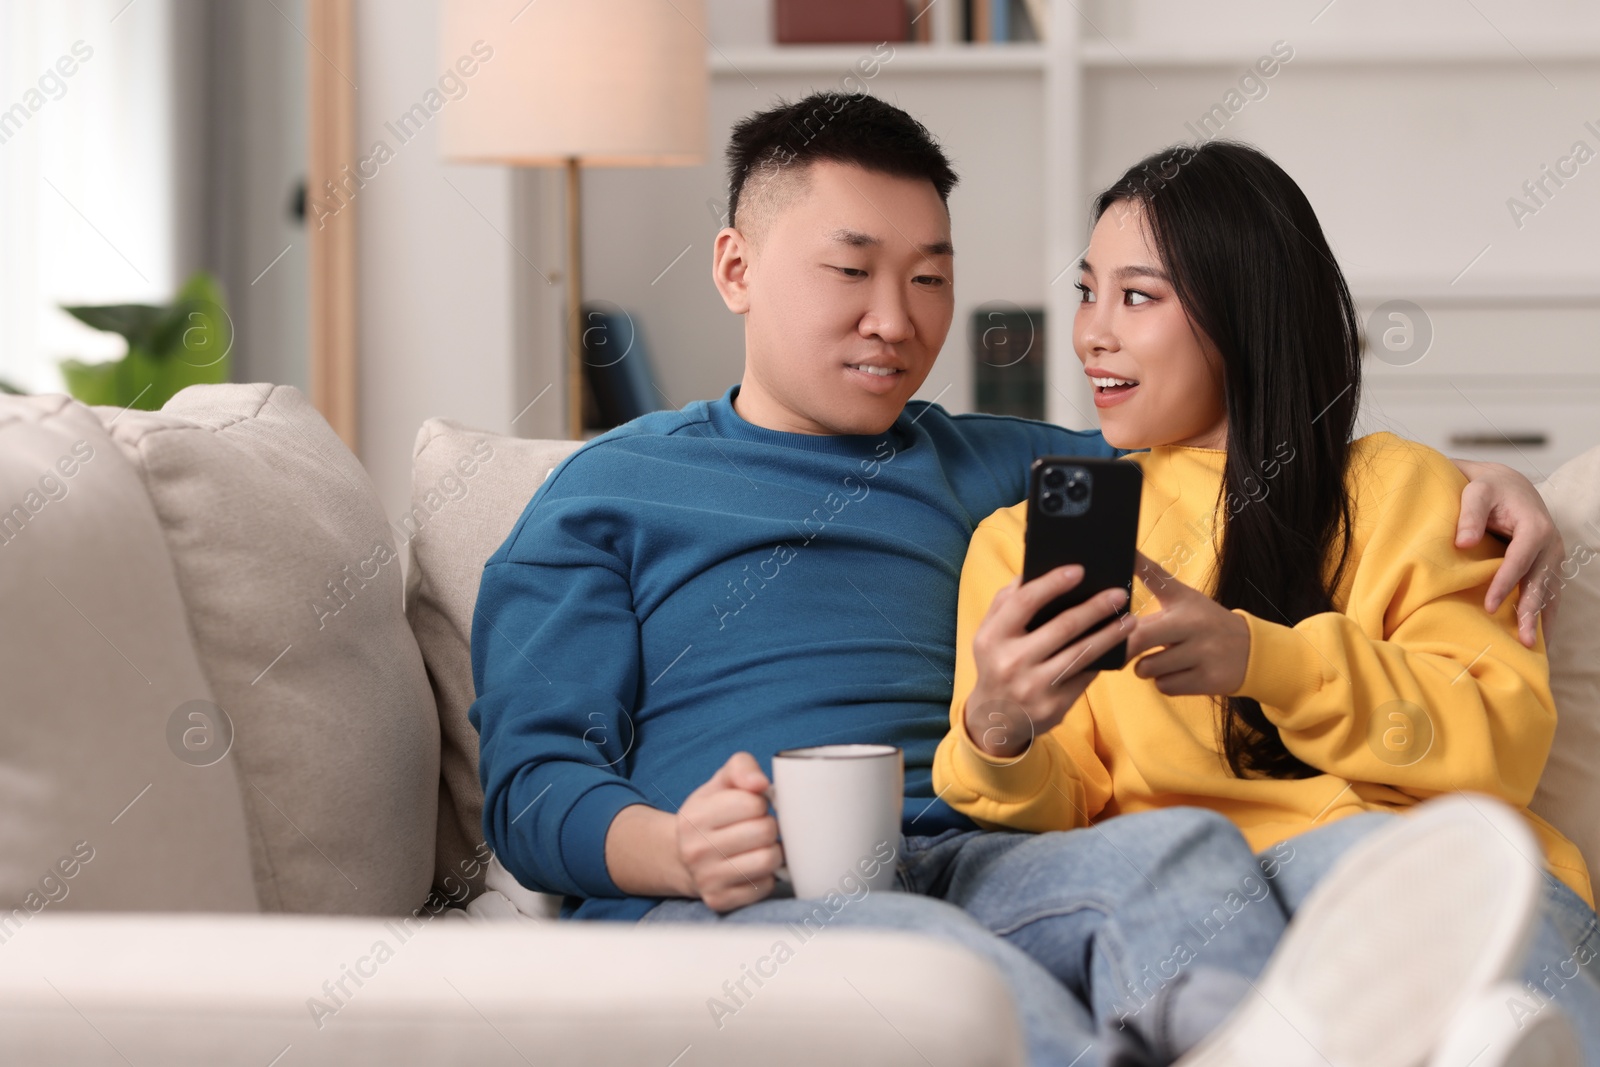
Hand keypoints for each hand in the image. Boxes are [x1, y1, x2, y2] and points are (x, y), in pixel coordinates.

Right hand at [676, 752, 783, 912]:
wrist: (683, 856)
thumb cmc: (712, 813)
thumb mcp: (721, 782)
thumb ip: (742, 767)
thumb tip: (760, 784)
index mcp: (695, 816)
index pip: (753, 803)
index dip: (760, 803)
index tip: (751, 807)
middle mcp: (695, 850)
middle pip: (765, 831)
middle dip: (768, 826)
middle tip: (757, 828)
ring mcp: (706, 879)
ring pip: (769, 860)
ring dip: (772, 851)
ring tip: (759, 846)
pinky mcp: (720, 901)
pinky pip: (765, 886)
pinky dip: (767, 876)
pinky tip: (753, 867)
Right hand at [964, 564, 1133, 758]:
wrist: (994, 718)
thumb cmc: (996, 663)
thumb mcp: (989, 634)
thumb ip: (1006, 602)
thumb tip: (1035, 572)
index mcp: (992, 638)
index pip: (1025, 602)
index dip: (1053, 584)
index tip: (1079, 570)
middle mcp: (1011, 662)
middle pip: (1063, 627)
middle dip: (1096, 607)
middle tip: (1119, 594)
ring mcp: (1034, 687)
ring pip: (1081, 654)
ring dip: (1110, 634)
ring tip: (1129, 620)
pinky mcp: (1054, 706)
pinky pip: (1084, 677)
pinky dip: (1102, 660)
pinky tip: (1117, 647)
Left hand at [1124, 553, 1250, 695]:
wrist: (1252, 651)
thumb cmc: (1206, 620)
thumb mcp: (1184, 595)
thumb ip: (1153, 576)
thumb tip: (1128, 552)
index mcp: (1184, 603)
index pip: (1151, 591)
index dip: (1129, 595)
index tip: (1107, 600)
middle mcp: (1194, 627)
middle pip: (1140, 640)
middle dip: (1124, 649)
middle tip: (1122, 650)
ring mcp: (1203, 655)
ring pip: (1149, 669)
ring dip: (1146, 668)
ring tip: (1161, 659)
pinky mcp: (1207, 681)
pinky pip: (1165, 686)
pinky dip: (1164, 683)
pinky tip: (1178, 673)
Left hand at [1452, 459, 1561, 647]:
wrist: (1508, 483)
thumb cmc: (1487, 488)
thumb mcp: (1475, 492)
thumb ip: (1469, 515)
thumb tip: (1463, 543)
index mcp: (1535, 527)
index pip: (1520, 560)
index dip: (1506, 584)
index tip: (1490, 606)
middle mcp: (1551, 543)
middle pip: (1541, 582)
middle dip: (1531, 612)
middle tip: (1524, 641)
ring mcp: (1553, 555)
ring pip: (1549, 591)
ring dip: (1542, 619)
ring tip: (1534, 648)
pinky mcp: (1549, 563)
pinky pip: (1550, 591)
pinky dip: (1546, 612)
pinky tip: (1540, 635)